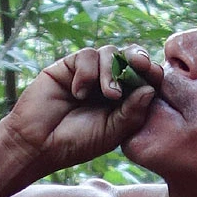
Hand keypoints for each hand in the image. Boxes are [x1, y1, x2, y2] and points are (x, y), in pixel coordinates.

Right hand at [5, 44, 162, 171]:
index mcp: (124, 99)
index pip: (144, 78)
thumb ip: (131, 113)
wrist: (39, 144)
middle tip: (141, 65)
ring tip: (108, 93)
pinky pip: (86, 56)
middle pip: (129, 57)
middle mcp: (108, 82)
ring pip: (110, 52)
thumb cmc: (77, 143)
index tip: (156, 76)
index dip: (152, 73)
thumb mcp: (112, 133)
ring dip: (111, 70)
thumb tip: (150, 89)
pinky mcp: (69, 66)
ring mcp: (89, 73)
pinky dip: (87, 73)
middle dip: (139, 58)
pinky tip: (79, 92)